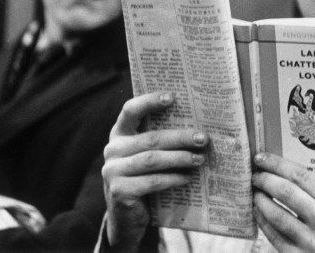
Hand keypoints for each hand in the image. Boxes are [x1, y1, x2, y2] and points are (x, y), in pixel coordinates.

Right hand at [102, 92, 208, 248]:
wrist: (126, 217)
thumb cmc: (144, 177)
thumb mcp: (147, 155)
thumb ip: (159, 140)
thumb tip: (197, 128)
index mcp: (119, 133)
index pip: (130, 110)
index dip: (149, 101)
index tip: (173, 97)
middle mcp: (112, 149)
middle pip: (150, 139)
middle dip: (180, 138)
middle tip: (203, 139)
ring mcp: (112, 171)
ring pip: (152, 160)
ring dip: (180, 158)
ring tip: (200, 159)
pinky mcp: (119, 191)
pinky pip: (151, 182)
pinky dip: (172, 179)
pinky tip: (187, 178)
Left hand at [252, 153, 314, 251]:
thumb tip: (284, 171)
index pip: (300, 176)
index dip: (276, 164)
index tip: (262, 158)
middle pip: (286, 193)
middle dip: (265, 180)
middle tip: (255, 175)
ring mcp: (312, 243)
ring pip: (276, 215)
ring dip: (260, 200)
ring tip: (255, 192)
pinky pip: (275, 236)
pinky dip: (263, 221)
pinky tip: (259, 212)